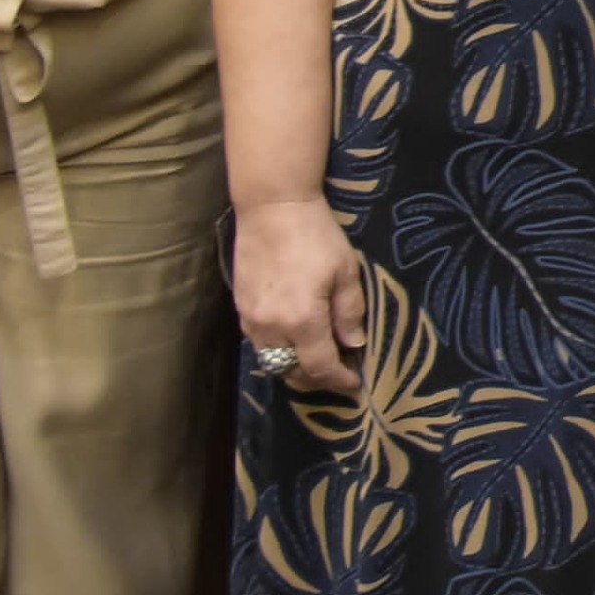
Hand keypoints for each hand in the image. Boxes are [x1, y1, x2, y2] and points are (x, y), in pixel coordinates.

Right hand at [234, 198, 367, 393]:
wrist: (272, 208)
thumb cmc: (316, 236)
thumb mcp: (346, 271)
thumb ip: (350, 313)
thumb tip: (354, 344)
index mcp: (302, 321)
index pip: (320, 367)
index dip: (339, 381)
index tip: (355, 386)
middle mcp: (271, 328)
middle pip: (293, 372)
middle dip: (318, 380)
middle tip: (340, 374)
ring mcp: (251, 321)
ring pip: (273, 362)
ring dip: (296, 367)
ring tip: (320, 360)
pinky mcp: (240, 310)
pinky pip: (260, 344)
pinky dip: (279, 350)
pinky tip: (296, 341)